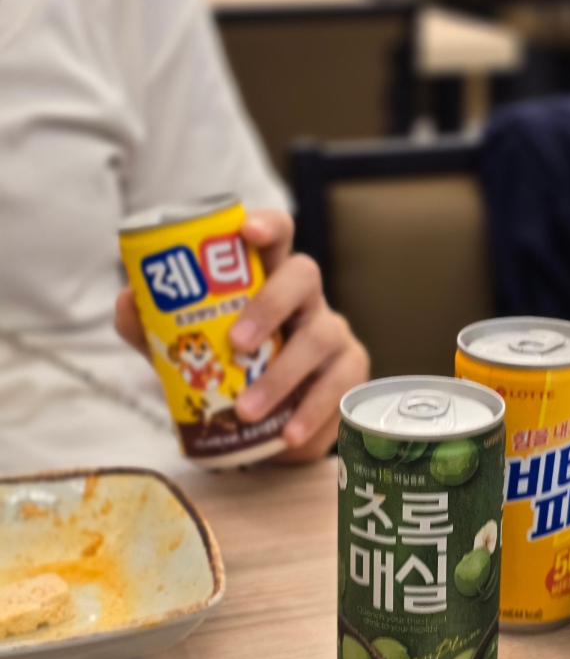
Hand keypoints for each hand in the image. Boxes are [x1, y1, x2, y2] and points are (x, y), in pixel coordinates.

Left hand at [115, 209, 369, 461]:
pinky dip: (312, 412)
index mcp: (267, 279)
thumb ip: (156, 326)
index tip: (247, 233)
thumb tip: (128, 300)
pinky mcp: (350, 371)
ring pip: (319, 337)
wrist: (270, 428)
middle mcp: (305, 298)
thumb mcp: (188, 350)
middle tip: (236, 344)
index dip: (267, 226)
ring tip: (247, 410)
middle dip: (270, 306)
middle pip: (304, 275)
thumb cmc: (231, 374)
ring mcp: (333, 332)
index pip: (277, 236)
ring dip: (281, 376)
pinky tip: (288, 433)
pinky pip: (339, 385)